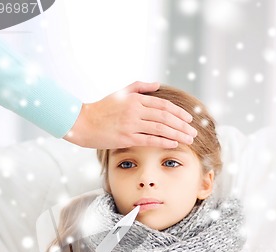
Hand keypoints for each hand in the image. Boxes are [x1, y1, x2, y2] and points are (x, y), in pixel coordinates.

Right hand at [64, 81, 196, 148]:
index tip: (189, 119)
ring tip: (188, 140)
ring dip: (177, 134)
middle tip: (194, 132)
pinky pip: (150, 139)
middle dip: (182, 125)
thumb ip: (139, 87)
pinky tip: (174, 144)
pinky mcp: (126, 138)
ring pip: (160, 129)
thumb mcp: (120, 93)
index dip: (179, 112)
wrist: (82, 122)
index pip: (163, 105)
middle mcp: (135, 110)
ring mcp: (131, 124)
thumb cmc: (101, 109)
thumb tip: (157, 84)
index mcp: (135, 99)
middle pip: (165, 117)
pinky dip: (164, 141)